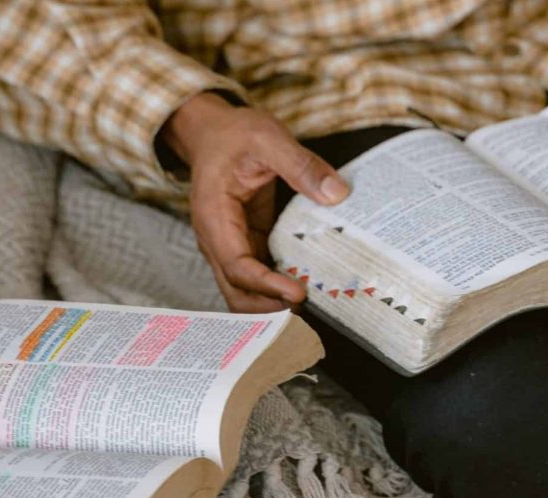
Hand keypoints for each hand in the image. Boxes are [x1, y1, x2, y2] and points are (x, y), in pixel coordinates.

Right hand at [162, 93, 349, 311]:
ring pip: (243, 291)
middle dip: (267, 308)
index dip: (266, 285)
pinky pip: (257, 278)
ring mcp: (229, 246)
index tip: (298, 293)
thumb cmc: (233, 135)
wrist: (211, 133)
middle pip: (235, 290)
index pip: (236, 265)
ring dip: (271, 305)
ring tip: (309, 310)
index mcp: (214, 217)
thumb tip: (336, 193)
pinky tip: (303, 290)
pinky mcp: (245, 246)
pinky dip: (276, 290)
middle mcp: (216, 240)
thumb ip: (301, 165)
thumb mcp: (268, 138)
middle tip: (308, 312)